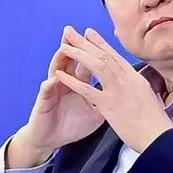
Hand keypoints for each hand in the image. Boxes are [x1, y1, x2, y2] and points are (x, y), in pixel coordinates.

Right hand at [7, 26, 105, 168]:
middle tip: (79, 31)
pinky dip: (50, 84)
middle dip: (76, 46)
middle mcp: (65, 82)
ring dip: (60, 59)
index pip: (88, 63)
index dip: (95, 52)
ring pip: (56, 70)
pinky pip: (46, 91)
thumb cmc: (71, 125)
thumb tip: (128, 95)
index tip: (104, 39)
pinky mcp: (43, 102)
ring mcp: (54, 90)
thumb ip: (108, 101)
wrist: (51, 140)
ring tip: (64, 48)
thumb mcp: (95, 114)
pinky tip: (54, 78)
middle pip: (71, 60)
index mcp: (79, 83)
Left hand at [55, 27, 172, 152]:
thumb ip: (137, 86)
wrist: (158, 136)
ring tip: (63, 47)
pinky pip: (87, 90)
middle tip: (69, 31)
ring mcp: (118, 91)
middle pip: (103, 56)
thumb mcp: (149, 96)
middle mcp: (126, 79)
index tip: (88, 32)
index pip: (115, 56)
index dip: (100, 43)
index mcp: (135, 78)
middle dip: (85, 42)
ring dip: (78, 54)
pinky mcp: (109, 105)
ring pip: (96, 66)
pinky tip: (60, 74)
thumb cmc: (156, 121)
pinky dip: (73, 81)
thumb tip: (133, 81)